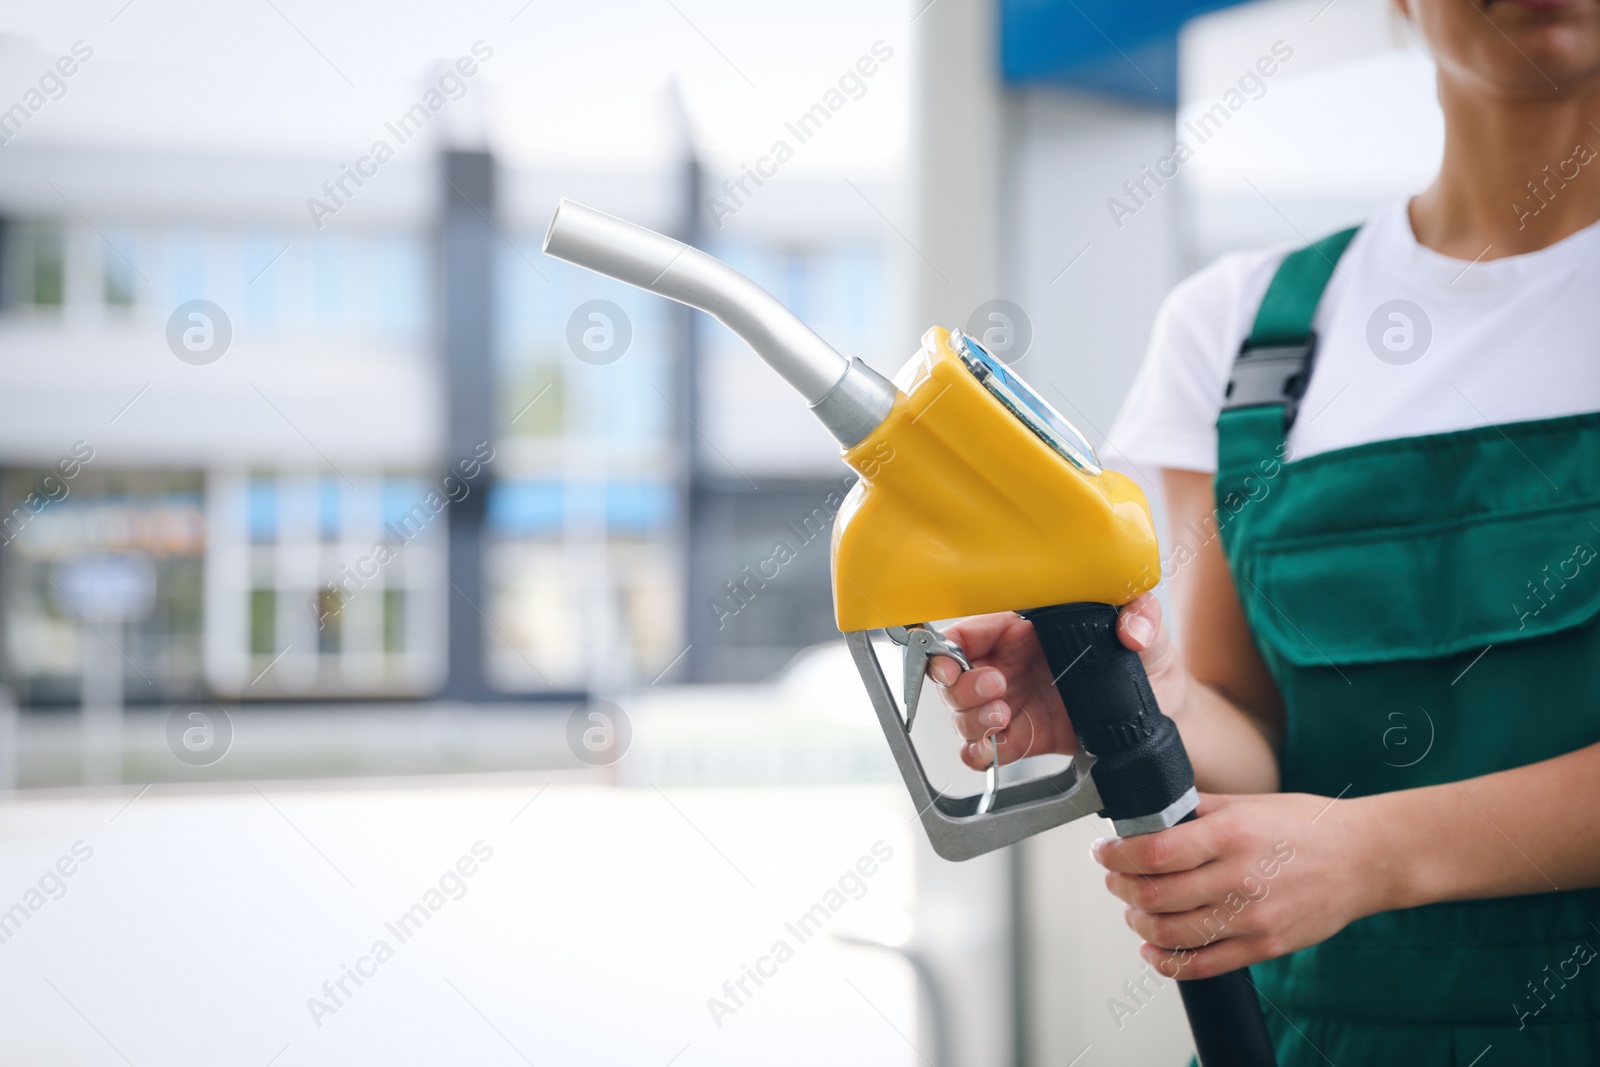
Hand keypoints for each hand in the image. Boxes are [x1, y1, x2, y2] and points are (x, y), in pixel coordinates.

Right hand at [932, 594, 1189, 771]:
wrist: (1163, 711)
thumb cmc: (1145, 660)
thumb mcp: (1147, 626)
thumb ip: (1141, 614)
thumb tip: (1131, 629)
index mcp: (1024, 630)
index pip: (969, 633)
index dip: (949, 648)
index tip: (952, 661)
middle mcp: (1011, 666)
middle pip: (954, 677)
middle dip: (962, 686)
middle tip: (995, 688)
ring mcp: (1014, 704)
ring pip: (963, 714)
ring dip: (972, 719)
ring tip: (1003, 716)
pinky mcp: (1024, 739)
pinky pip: (984, 749)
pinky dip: (980, 753)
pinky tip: (995, 748)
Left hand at [1092, 792, 1386, 978]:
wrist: (1366, 860)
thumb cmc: (1309, 827)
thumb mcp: (1250, 803)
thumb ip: (1198, 809)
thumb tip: (1151, 811)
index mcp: (1231, 834)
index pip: (1154, 851)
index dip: (1117, 856)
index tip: (1104, 853)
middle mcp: (1239, 876)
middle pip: (1154, 895)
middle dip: (1119, 888)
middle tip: (1113, 879)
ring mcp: (1253, 917)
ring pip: (1171, 932)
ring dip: (1137, 922)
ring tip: (1132, 909)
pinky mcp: (1264, 946)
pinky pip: (1202, 964)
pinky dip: (1166, 960)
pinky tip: (1152, 947)